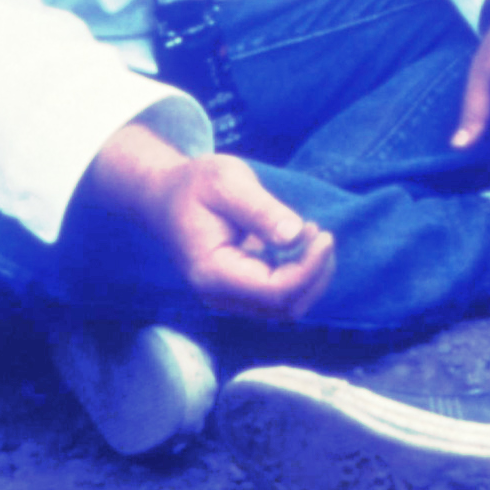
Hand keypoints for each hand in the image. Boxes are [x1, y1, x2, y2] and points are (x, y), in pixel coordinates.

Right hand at [84, 124, 334, 320]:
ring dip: (311, 276)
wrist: (165, 196)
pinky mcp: (240, 289)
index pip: (275, 291)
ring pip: (286, 306)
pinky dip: (301, 273)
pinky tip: (301, 241)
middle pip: (285, 307)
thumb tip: (295, 236)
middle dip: (314, 274)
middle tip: (321, 233)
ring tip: (312, 234)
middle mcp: (219, 295)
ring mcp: (230, 296)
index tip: (325, 235)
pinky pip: (280, 295)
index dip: (308, 269)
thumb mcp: (227, 183)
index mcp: (212, 273)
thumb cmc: (194, 185)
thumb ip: (260, 210)